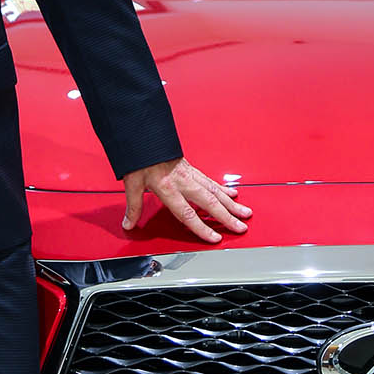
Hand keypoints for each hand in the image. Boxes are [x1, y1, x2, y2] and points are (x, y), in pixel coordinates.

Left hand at [122, 158, 252, 243]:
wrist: (144, 135)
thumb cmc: (139, 158)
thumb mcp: (132, 183)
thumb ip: (133, 207)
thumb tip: (128, 224)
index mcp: (167, 187)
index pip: (187, 213)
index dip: (202, 227)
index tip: (215, 237)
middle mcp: (183, 181)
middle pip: (209, 202)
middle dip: (227, 216)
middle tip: (241, 227)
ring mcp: (190, 174)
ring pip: (215, 191)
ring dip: (231, 203)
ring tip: (245, 212)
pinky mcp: (192, 168)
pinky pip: (211, 181)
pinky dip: (224, 189)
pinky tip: (233, 194)